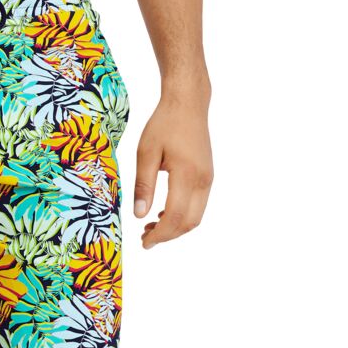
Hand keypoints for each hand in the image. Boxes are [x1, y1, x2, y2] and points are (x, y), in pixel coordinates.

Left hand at [133, 91, 212, 247]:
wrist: (187, 104)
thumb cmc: (164, 124)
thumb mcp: (146, 152)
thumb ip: (144, 184)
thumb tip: (139, 215)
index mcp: (187, 174)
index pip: (175, 217)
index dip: (160, 235)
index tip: (144, 243)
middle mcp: (203, 181)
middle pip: (189, 222)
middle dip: (168, 235)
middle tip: (145, 238)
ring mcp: (208, 179)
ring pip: (196, 216)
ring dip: (176, 227)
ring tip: (151, 227)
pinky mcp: (208, 176)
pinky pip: (198, 205)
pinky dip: (183, 215)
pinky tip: (164, 212)